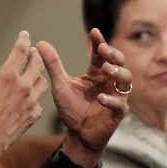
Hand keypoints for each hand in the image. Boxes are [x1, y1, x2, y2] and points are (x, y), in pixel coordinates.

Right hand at [0, 31, 48, 164]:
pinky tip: (31, 99)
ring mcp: (29, 103)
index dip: (24, 40)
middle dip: (35, 55)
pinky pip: (39, 103)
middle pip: (37, 64)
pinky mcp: (31, 117)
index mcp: (7, 76)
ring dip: (38, 75)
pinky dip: (36, 98)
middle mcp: (22, 87)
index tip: (25, 35)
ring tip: (34, 72)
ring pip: (42, 82)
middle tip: (33, 51)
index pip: (21, 50)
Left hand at [37, 28, 131, 167]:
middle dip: (113, 54)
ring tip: (106, 69)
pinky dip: (112, 100)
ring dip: (118, 72)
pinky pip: (120, 104)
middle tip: (103, 49)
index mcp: (97, 73)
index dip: (99, 42)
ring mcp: (116, 96)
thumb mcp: (60, 85)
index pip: (101, 54)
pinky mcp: (117, 113)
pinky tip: (100, 98)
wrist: (77, 136)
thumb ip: (53, 64)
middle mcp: (109, 82)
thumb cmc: (71, 109)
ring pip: (125, 80)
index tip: (94, 32)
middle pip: (119, 62)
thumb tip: (40, 43)